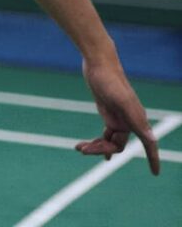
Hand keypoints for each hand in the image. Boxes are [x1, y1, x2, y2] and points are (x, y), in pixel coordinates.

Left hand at [76, 48, 159, 174]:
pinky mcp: (108, 112)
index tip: (155, 173)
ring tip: (79, 148)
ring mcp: (118, 117)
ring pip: (110, 142)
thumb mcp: (121, 100)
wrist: (98, 61)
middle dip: (102, 150)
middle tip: (84, 150)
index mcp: (136, 119)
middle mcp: (129, 120)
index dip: (152, 158)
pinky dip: (98, 142)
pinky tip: (89, 147)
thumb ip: (135, 119)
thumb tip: (152, 139)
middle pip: (118, 146)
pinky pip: (106, 134)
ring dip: (97, 147)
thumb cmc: (109, 79)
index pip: (148, 143)